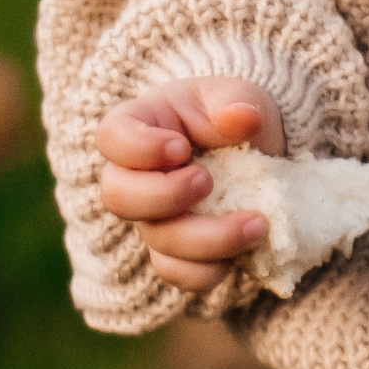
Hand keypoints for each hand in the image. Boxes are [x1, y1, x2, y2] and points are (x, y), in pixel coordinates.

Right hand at [94, 78, 287, 294]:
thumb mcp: (238, 95)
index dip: (138, 149)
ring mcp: (152, 218)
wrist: (255, 152)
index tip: (182, 147)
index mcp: (140, 126)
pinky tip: (248, 249)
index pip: (111, 137)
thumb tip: (243, 118)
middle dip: (165, 197)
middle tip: (208, 182)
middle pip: (118, 198)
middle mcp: (135, 177)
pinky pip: (178, 273)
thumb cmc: (232, 115)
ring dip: (209, 239)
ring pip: (157, 242)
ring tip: (257, 223)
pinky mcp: (174, 252)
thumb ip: (235, 102)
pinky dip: (211, 269)